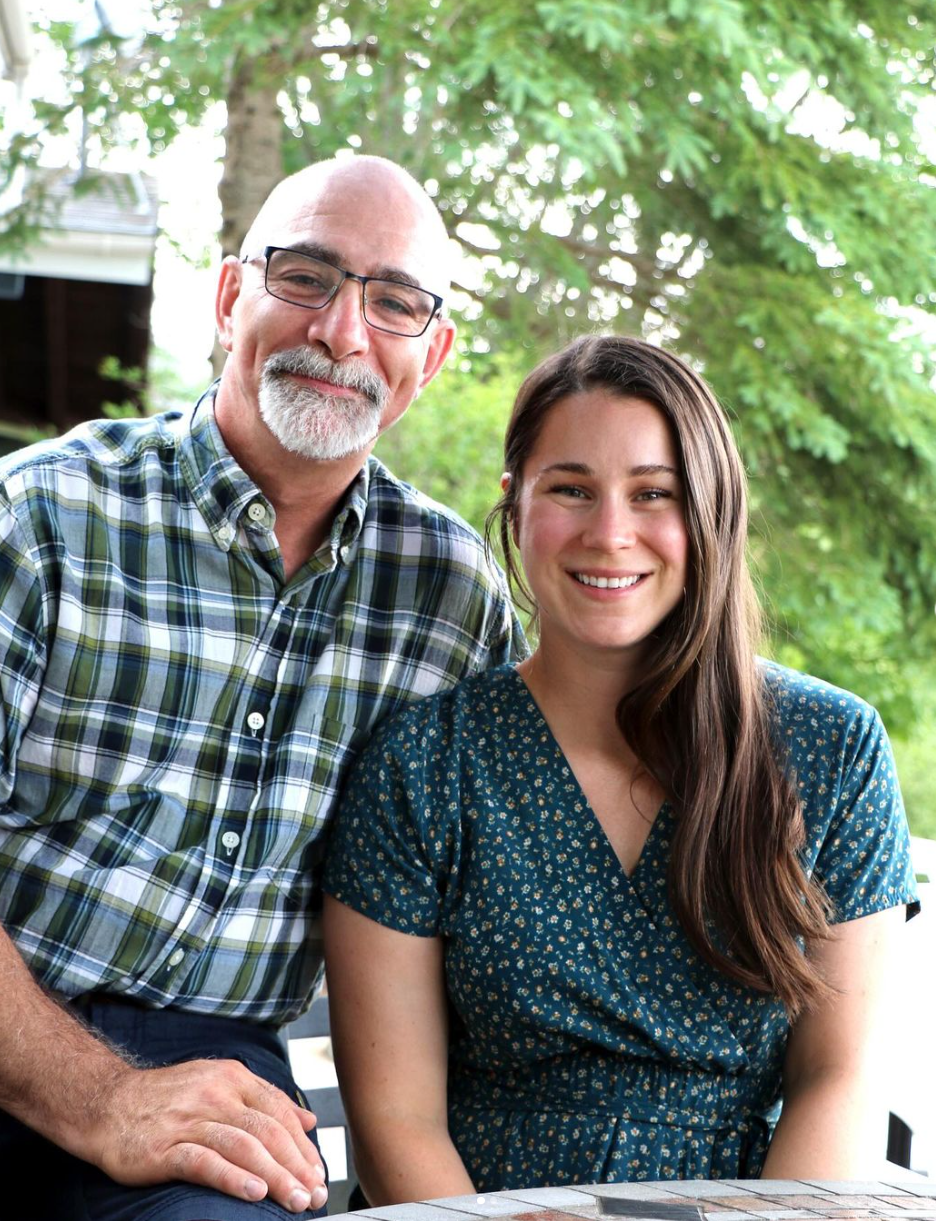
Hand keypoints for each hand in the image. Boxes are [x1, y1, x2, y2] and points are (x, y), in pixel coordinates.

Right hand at [84, 1059, 327, 1213]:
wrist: (106, 1103)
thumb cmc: (167, 1099)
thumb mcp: (219, 1085)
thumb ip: (264, 1100)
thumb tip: (307, 1120)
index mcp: (232, 1077)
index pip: (280, 1112)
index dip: (304, 1146)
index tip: (320, 1174)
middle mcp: (215, 1093)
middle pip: (268, 1130)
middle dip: (298, 1166)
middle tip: (316, 1194)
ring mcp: (190, 1119)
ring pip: (245, 1146)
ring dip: (277, 1176)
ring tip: (297, 1200)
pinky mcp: (165, 1146)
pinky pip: (205, 1162)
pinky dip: (234, 1178)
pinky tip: (255, 1193)